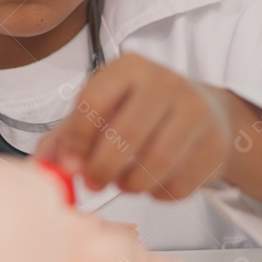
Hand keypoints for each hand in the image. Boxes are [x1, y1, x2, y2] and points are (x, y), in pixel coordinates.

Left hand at [35, 54, 237, 200]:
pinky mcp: (216, 142)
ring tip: (124, 181)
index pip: (94, 102)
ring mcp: (195, 110)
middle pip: (125, 136)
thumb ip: (66, 136)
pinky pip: (179, 184)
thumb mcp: (101, 111)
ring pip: (155, 164)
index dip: (77, 140)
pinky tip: (153, 183)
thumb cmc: (140, 112)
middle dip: (102, 169)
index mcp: (129, 67)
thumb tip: (46, 165)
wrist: (205, 111)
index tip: (70, 166)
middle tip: (94, 183)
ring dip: (131, 185)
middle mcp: (165, 81)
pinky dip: (158, 194)